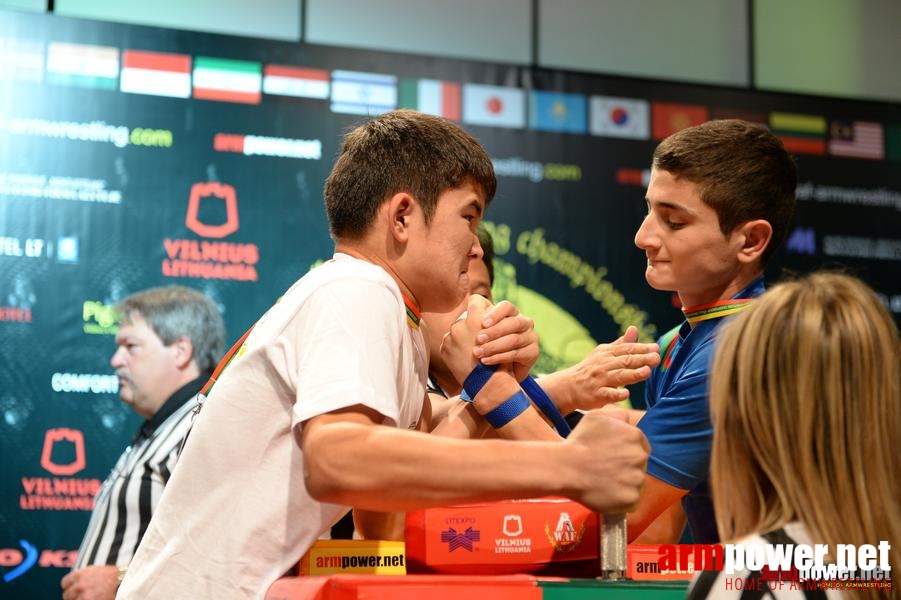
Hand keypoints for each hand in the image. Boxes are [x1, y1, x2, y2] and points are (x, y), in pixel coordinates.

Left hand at [61, 565, 119, 599]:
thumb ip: (83, 576)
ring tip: (90, 596)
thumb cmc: (113, 576)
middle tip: (84, 595)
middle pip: (67, 595)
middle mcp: (80, 585)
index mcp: (81, 574)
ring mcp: (84, 596)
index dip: (70, 586)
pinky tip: (94, 599)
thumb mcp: (96, 571)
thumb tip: (73, 584)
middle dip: (74, 596)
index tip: (75, 589)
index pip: (65, 583)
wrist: (126, 582)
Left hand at [440, 294, 493, 383]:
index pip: (476, 300)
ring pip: (456, 330)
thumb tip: (483, 310)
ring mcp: (450, 336)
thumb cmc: (499, 359)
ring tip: (472, 351)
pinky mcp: (444, 348)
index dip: (481, 306)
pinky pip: (449, 343)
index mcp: (476, 318)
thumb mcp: (501, 336)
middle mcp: (460, 323)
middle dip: (471, 326)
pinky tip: (464, 358)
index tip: (483, 317)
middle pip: (465, 317)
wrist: (486, 384)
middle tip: (478, 338)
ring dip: (463, 338)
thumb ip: (490, 322)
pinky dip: (456, 349)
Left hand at [471, 300, 537, 381]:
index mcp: (511, 313)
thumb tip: (464, 313)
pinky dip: (499, 357)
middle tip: (478, 339)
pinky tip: (485, 361)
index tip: (482, 323)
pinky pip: (517, 353)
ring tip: (478, 352)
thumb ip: (474, 322)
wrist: (498, 376)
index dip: (495, 313)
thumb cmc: (485, 348)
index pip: (506, 306)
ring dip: (494, 346)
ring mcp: (530, 336)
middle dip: (494, 331)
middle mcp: (523, 322)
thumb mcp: (478, 333)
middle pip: (512, 322)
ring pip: (514, 339)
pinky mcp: (533, 352)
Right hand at [542, 326, 659, 413]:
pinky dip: (616, 394)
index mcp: (606, 353)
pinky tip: (625, 394)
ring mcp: (599, 380)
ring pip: (618, 376)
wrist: (568, 386)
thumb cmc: (591, 369)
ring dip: (633, 374)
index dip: (641, 348)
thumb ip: (622, 343)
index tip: (656, 348)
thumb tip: (635, 328)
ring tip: (647, 372)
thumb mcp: (604, 353)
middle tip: (656, 358)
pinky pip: (607, 394)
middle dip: (641, 359)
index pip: (626, 349)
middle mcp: (603, 365)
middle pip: (625, 361)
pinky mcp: (596, 395)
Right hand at [564, 409, 649, 513]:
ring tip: (605, 481)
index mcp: (636, 436)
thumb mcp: (596, 416)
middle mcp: (640, 457)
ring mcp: (637, 479)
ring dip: (625, 483)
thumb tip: (627, 420)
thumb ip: (617, 414)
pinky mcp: (631, 499)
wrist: (566, 468)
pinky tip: (607, 493)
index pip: (642, 446)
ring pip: (636, 482)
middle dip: (627, 467)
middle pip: (640, 464)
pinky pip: (632, 500)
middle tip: (607, 469)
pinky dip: (621, 499)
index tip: (613, 457)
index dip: (627, 452)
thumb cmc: (579, 442)